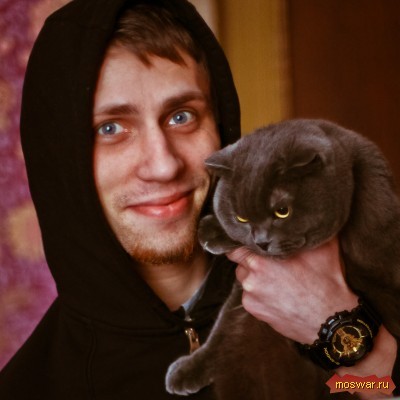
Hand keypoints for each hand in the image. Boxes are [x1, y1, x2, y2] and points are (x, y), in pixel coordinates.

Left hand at [227, 237, 358, 343]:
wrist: (332, 322)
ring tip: (276, 278)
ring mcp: (251, 298)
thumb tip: (300, 214)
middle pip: (240, 263)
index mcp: (260, 262)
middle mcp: (251, 280)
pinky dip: (259, 293)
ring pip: (245, 280)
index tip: (247, 241)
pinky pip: (251, 296)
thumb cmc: (326, 283)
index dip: (240, 243)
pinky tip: (277, 293)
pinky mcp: (255, 312)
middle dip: (251, 260)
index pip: (235, 248)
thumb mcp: (322, 248)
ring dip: (255, 277)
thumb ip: (304, 229)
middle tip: (270, 260)